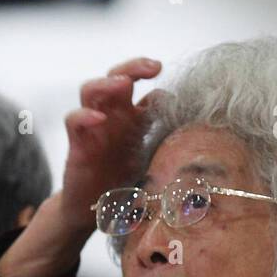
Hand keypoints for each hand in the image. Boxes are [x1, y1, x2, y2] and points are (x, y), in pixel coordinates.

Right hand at [0, 57, 162, 276]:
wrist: (97, 211)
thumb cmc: (128, 185)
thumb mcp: (155, 162)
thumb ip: (171, 144)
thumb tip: (203, 131)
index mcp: (135, 119)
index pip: (145, 90)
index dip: (161, 88)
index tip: (179, 87)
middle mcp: (114, 116)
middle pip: (118, 77)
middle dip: (134, 67)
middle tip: (154, 66)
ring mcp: (94, 127)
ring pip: (91, 90)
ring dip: (107, 83)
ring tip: (122, 83)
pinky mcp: (77, 144)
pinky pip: (73, 120)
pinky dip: (84, 115)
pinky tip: (98, 118)